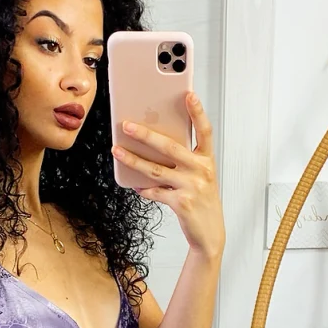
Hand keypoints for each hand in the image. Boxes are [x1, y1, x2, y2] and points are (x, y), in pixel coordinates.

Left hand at [111, 91, 224, 258]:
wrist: (209, 233)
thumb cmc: (202, 201)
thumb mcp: (199, 177)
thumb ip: (184, 160)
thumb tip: (153, 145)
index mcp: (207, 160)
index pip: (204, 131)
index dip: (198, 112)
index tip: (189, 94)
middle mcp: (201, 170)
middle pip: (170, 147)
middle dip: (146, 134)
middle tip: (127, 125)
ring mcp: (191, 186)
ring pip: (155, 169)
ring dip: (133, 159)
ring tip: (117, 151)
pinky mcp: (181, 202)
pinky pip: (155, 191)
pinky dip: (143, 188)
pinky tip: (134, 184)